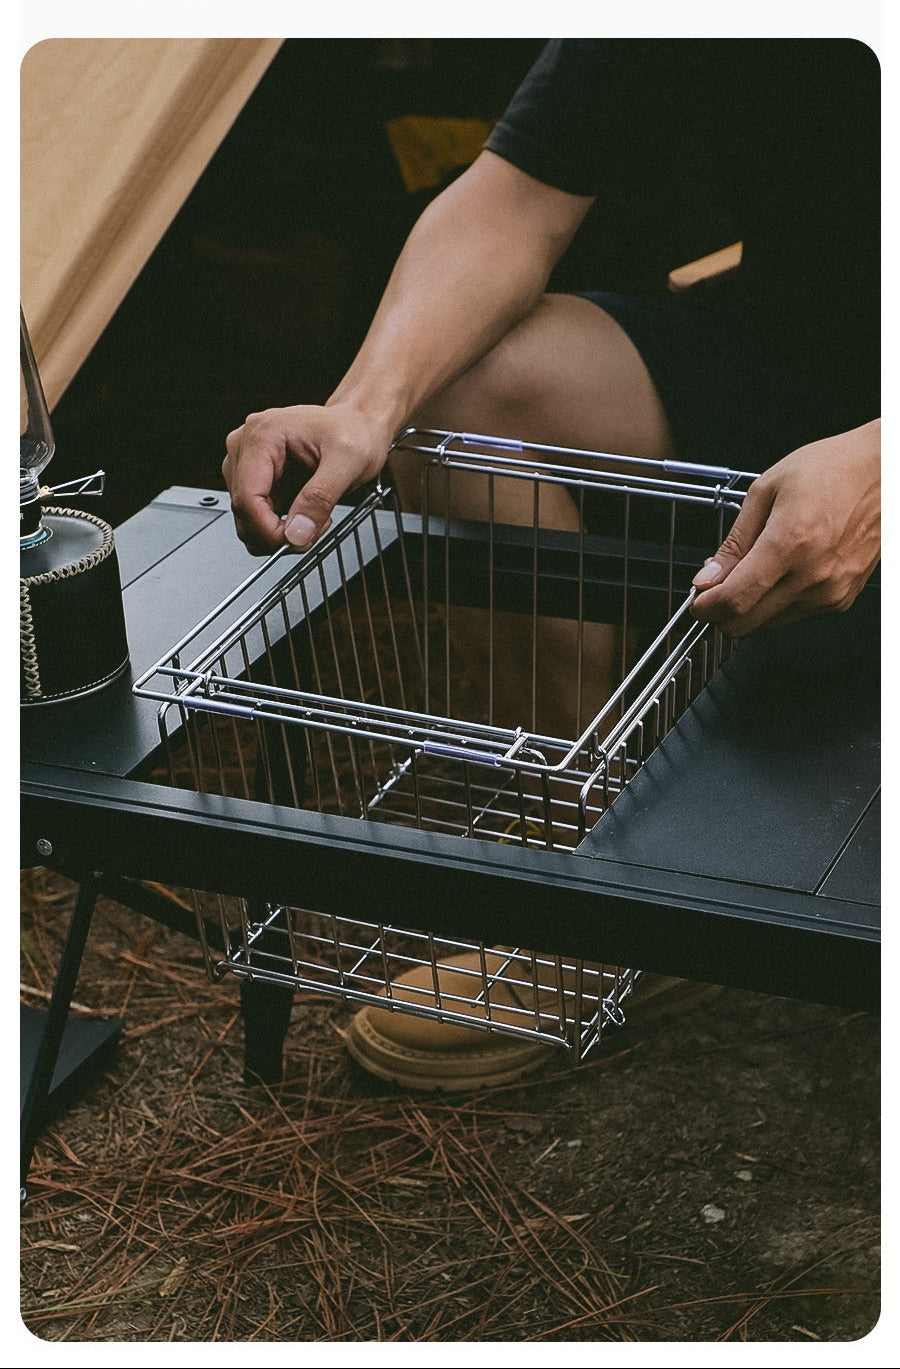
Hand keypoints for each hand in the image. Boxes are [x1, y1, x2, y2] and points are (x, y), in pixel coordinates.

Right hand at [223, 403, 393, 554]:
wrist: (359, 425)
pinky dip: (282, 526)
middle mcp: (245, 447)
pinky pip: (259, 518)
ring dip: (281, 531)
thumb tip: (297, 533)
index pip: (247, 498)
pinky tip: (306, 511)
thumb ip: (320, 498)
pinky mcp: (256, 480)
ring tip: (315, 514)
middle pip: (244, 512)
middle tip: (315, 528)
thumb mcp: (348, 461)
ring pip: (249, 520)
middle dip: (278, 533)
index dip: (268, 531)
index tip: (297, 541)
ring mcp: (247, 464)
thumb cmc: (354, 430)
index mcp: (262, 435)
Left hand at [691, 420, 879, 636]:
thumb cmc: (831, 469)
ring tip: (755, 569)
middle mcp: (814, 574)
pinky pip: (796, 614)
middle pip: (748, 622)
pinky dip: (778, 602)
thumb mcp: (767, 491)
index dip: (706, 607)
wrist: (884, 470)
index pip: (735, 599)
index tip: (696, 601)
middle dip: (721, 612)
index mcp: (791, 542)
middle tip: (714, 591)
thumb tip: (708, 577)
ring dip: (752, 606)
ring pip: (770, 622)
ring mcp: (831, 590)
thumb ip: (734, 541)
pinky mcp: (843, 597)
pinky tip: (784, 571)